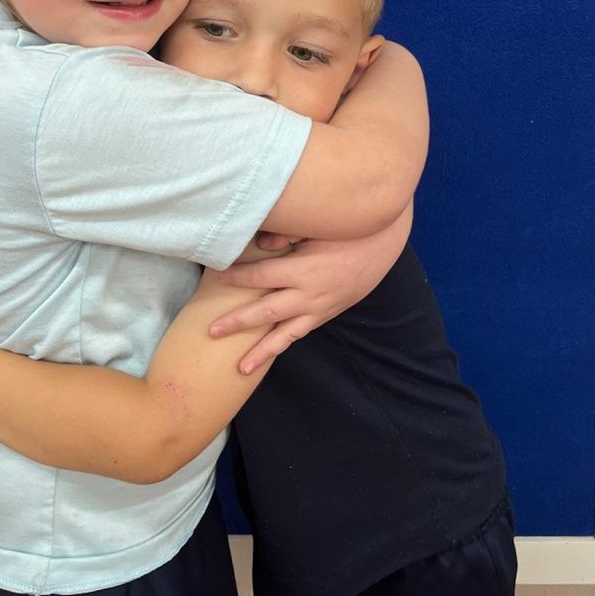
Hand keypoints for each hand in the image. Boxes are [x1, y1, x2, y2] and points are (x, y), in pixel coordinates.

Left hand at [210, 204, 412, 374]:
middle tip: (211, 331)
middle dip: (238, 322)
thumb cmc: (346, 229)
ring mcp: (320, 308)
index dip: (235, 277)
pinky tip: (270, 353)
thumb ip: (286, 234)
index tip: (214, 276)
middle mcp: (309, 294)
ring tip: (240, 369)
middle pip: (266, 310)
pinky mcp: (328, 313)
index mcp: (303, 269)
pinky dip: (285, 343)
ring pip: (285, 334)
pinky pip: (302, 331)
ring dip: (261, 351)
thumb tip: (260, 242)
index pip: (260, 275)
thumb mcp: (316, 226)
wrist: (383, 244)